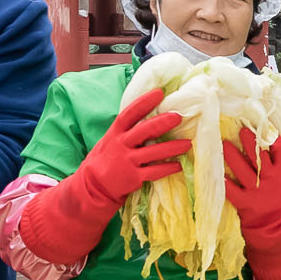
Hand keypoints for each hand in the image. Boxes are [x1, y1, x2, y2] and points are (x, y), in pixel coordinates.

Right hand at [79, 84, 188, 205]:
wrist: (93, 186)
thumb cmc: (107, 159)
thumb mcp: (110, 140)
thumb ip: (127, 131)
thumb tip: (149, 115)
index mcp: (115, 133)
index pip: (130, 114)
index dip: (144, 102)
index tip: (159, 93)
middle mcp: (121, 145)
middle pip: (144, 130)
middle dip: (162, 122)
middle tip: (178, 117)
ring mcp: (127, 161)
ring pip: (154, 152)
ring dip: (173, 147)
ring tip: (188, 144)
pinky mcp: (133, 178)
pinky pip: (155, 171)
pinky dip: (168, 168)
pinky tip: (179, 165)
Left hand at [222, 129, 280, 238]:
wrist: (276, 223)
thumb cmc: (276, 196)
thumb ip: (274, 162)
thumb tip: (264, 139)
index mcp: (280, 173)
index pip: (279, 151)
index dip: (272, 139)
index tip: (264, 127)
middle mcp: (269, 180)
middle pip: (260, 158)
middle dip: (251, 143)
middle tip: (242, 130)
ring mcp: (256, 191)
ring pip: (245, 171)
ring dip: (234, 157)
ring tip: (225, 144)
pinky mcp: (245, 202)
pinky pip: (234, 191)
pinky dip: (226, 183)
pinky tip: (218, 174)